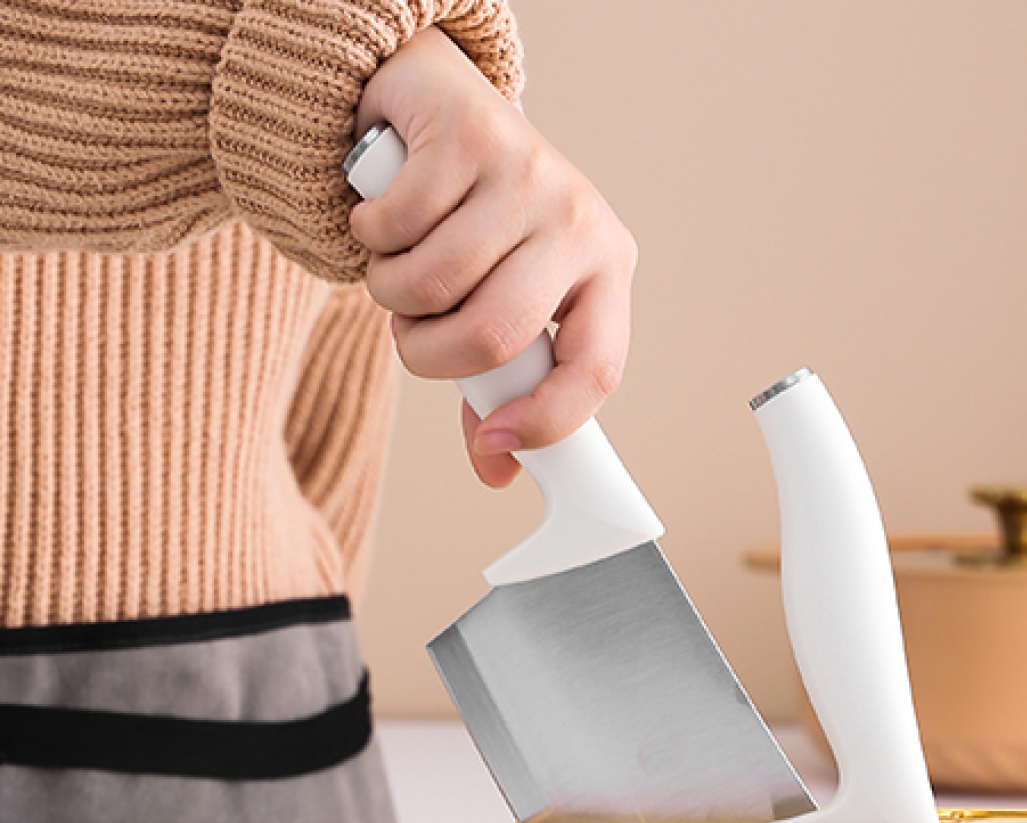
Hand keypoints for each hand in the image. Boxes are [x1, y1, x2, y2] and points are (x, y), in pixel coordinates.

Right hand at [350, 27, 635, 487]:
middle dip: (432, 354)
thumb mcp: (500, 303)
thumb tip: (496, 468)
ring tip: (398, 270)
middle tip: (412, 336)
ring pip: (434, 282)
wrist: (436, 101)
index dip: (545, 419)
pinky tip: (382, 218)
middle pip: (496, 332)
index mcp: (608, 273)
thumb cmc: (476, 224)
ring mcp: (528, 172)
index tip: (498, 443)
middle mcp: (580, 221)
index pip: (596, 369)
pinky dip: (370, 236)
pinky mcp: (469, 134)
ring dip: (392, 294)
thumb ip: (498, 385)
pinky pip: (397, 223)